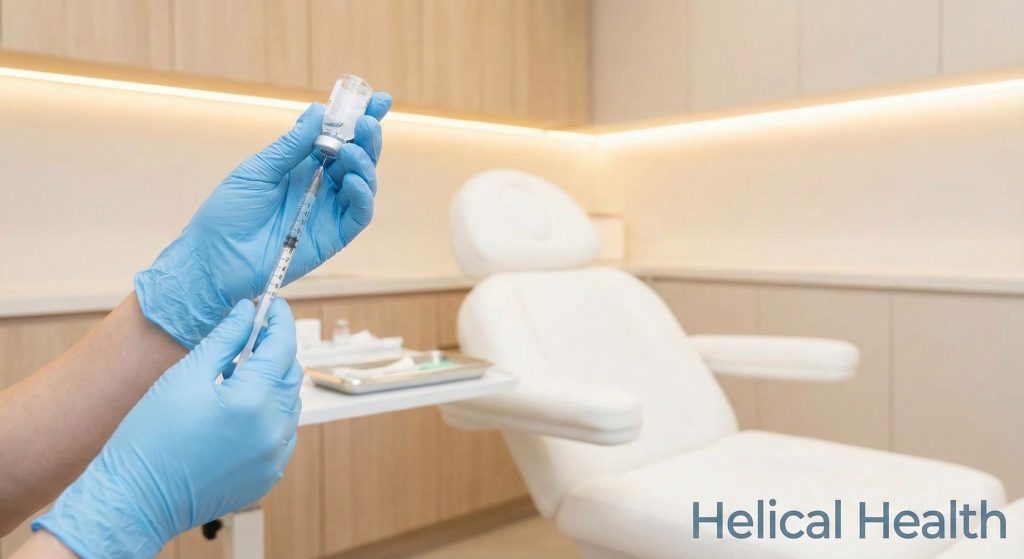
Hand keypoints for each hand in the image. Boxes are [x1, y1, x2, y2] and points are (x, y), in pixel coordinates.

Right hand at [33, 299, 301, 557]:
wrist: (136, 500)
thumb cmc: (150, 439)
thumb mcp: (184, 377)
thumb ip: (224, 340)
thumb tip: (245, 313)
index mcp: (252, 401)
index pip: (282, 346)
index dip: (279, 320)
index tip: (272, 305)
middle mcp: (273, 430)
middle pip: (290, 374)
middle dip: (275, 350)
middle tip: (251, 335)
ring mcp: (274, 455)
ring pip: (289, 403)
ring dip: (272, 382)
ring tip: (238, 374)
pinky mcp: (269, 473)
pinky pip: (283, 432)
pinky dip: (270, 413)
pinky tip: (240, 409)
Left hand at [135, 94, 391, 346]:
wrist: (215, 260)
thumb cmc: (227, 215)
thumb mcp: (257, 170)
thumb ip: (291, 145)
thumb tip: (318, 112)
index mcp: (302, 166)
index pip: (338, 138)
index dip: (358, 119)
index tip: (377, 99)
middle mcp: (320, 187)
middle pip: (358, 158)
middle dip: (368, 137)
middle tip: (368, 121)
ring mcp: (329, 212)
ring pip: (364, 183)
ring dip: (365, 163)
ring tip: (351, 152)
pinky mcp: (333, 237)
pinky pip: (359, 214)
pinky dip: (363, 196)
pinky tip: (355, 181)